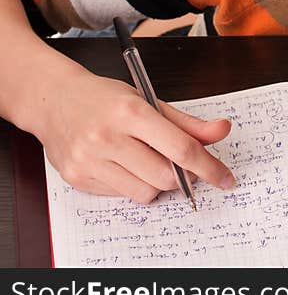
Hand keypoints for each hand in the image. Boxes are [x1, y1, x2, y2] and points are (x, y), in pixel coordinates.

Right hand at [33, 69, 235, 203]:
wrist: (54, 100)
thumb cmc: (106, 99)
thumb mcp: (149, 101)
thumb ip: (188, 123)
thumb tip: (223, 131)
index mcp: (132, 111)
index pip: (180, 148)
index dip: (209, 167)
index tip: (226, 178)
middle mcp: (108, 137)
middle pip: (165, 176)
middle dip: (183, 176)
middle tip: (183, 165)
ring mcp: (89, 159)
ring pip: (145, 192)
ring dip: (158, 183)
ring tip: (148, 160)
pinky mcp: (77, 177)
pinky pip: (122, 195)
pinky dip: (133, 184)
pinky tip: (124, 163)